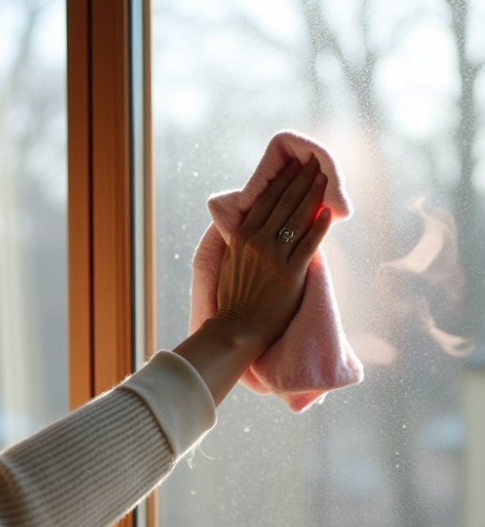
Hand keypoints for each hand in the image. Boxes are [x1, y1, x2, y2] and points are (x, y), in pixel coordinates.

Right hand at [214, 155, 332, 351]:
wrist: (237, 328)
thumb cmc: (233, 296)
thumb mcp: (230, 260)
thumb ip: (243, 239)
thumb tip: (257, 221)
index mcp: (241, 236)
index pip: (265, 200)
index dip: (282, 180)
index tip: (293, 166)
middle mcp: (258, 242)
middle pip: (284, 203)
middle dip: (301, 180)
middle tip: (314, 164)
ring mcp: (275, 256)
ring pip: (298, 218)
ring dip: (313, 195)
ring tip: (324, 178)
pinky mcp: (292, 272)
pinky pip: (310, 243)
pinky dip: (320, 225)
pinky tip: (329, 212)